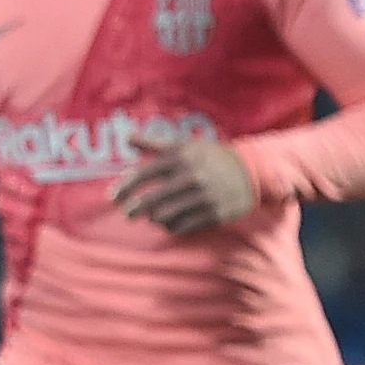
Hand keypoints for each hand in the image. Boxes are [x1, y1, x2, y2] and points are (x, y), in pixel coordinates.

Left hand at [109, 129, 255, 234]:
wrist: (251, 171)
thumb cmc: (209, 157)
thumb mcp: (184, 145)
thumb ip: (154, 143)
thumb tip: (127, 137)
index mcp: (181, 158)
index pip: (142, 175)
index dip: (124, 189)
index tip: (113, 198)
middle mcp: (191, 177)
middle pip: (150, 200)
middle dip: (133, 210)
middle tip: (127, 214)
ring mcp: (203, 197)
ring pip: (164, 216)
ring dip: (154, 218)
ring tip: (153, 216)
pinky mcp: (214, 214)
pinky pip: (182, 227)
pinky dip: (171, 226)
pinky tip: (169, 222)